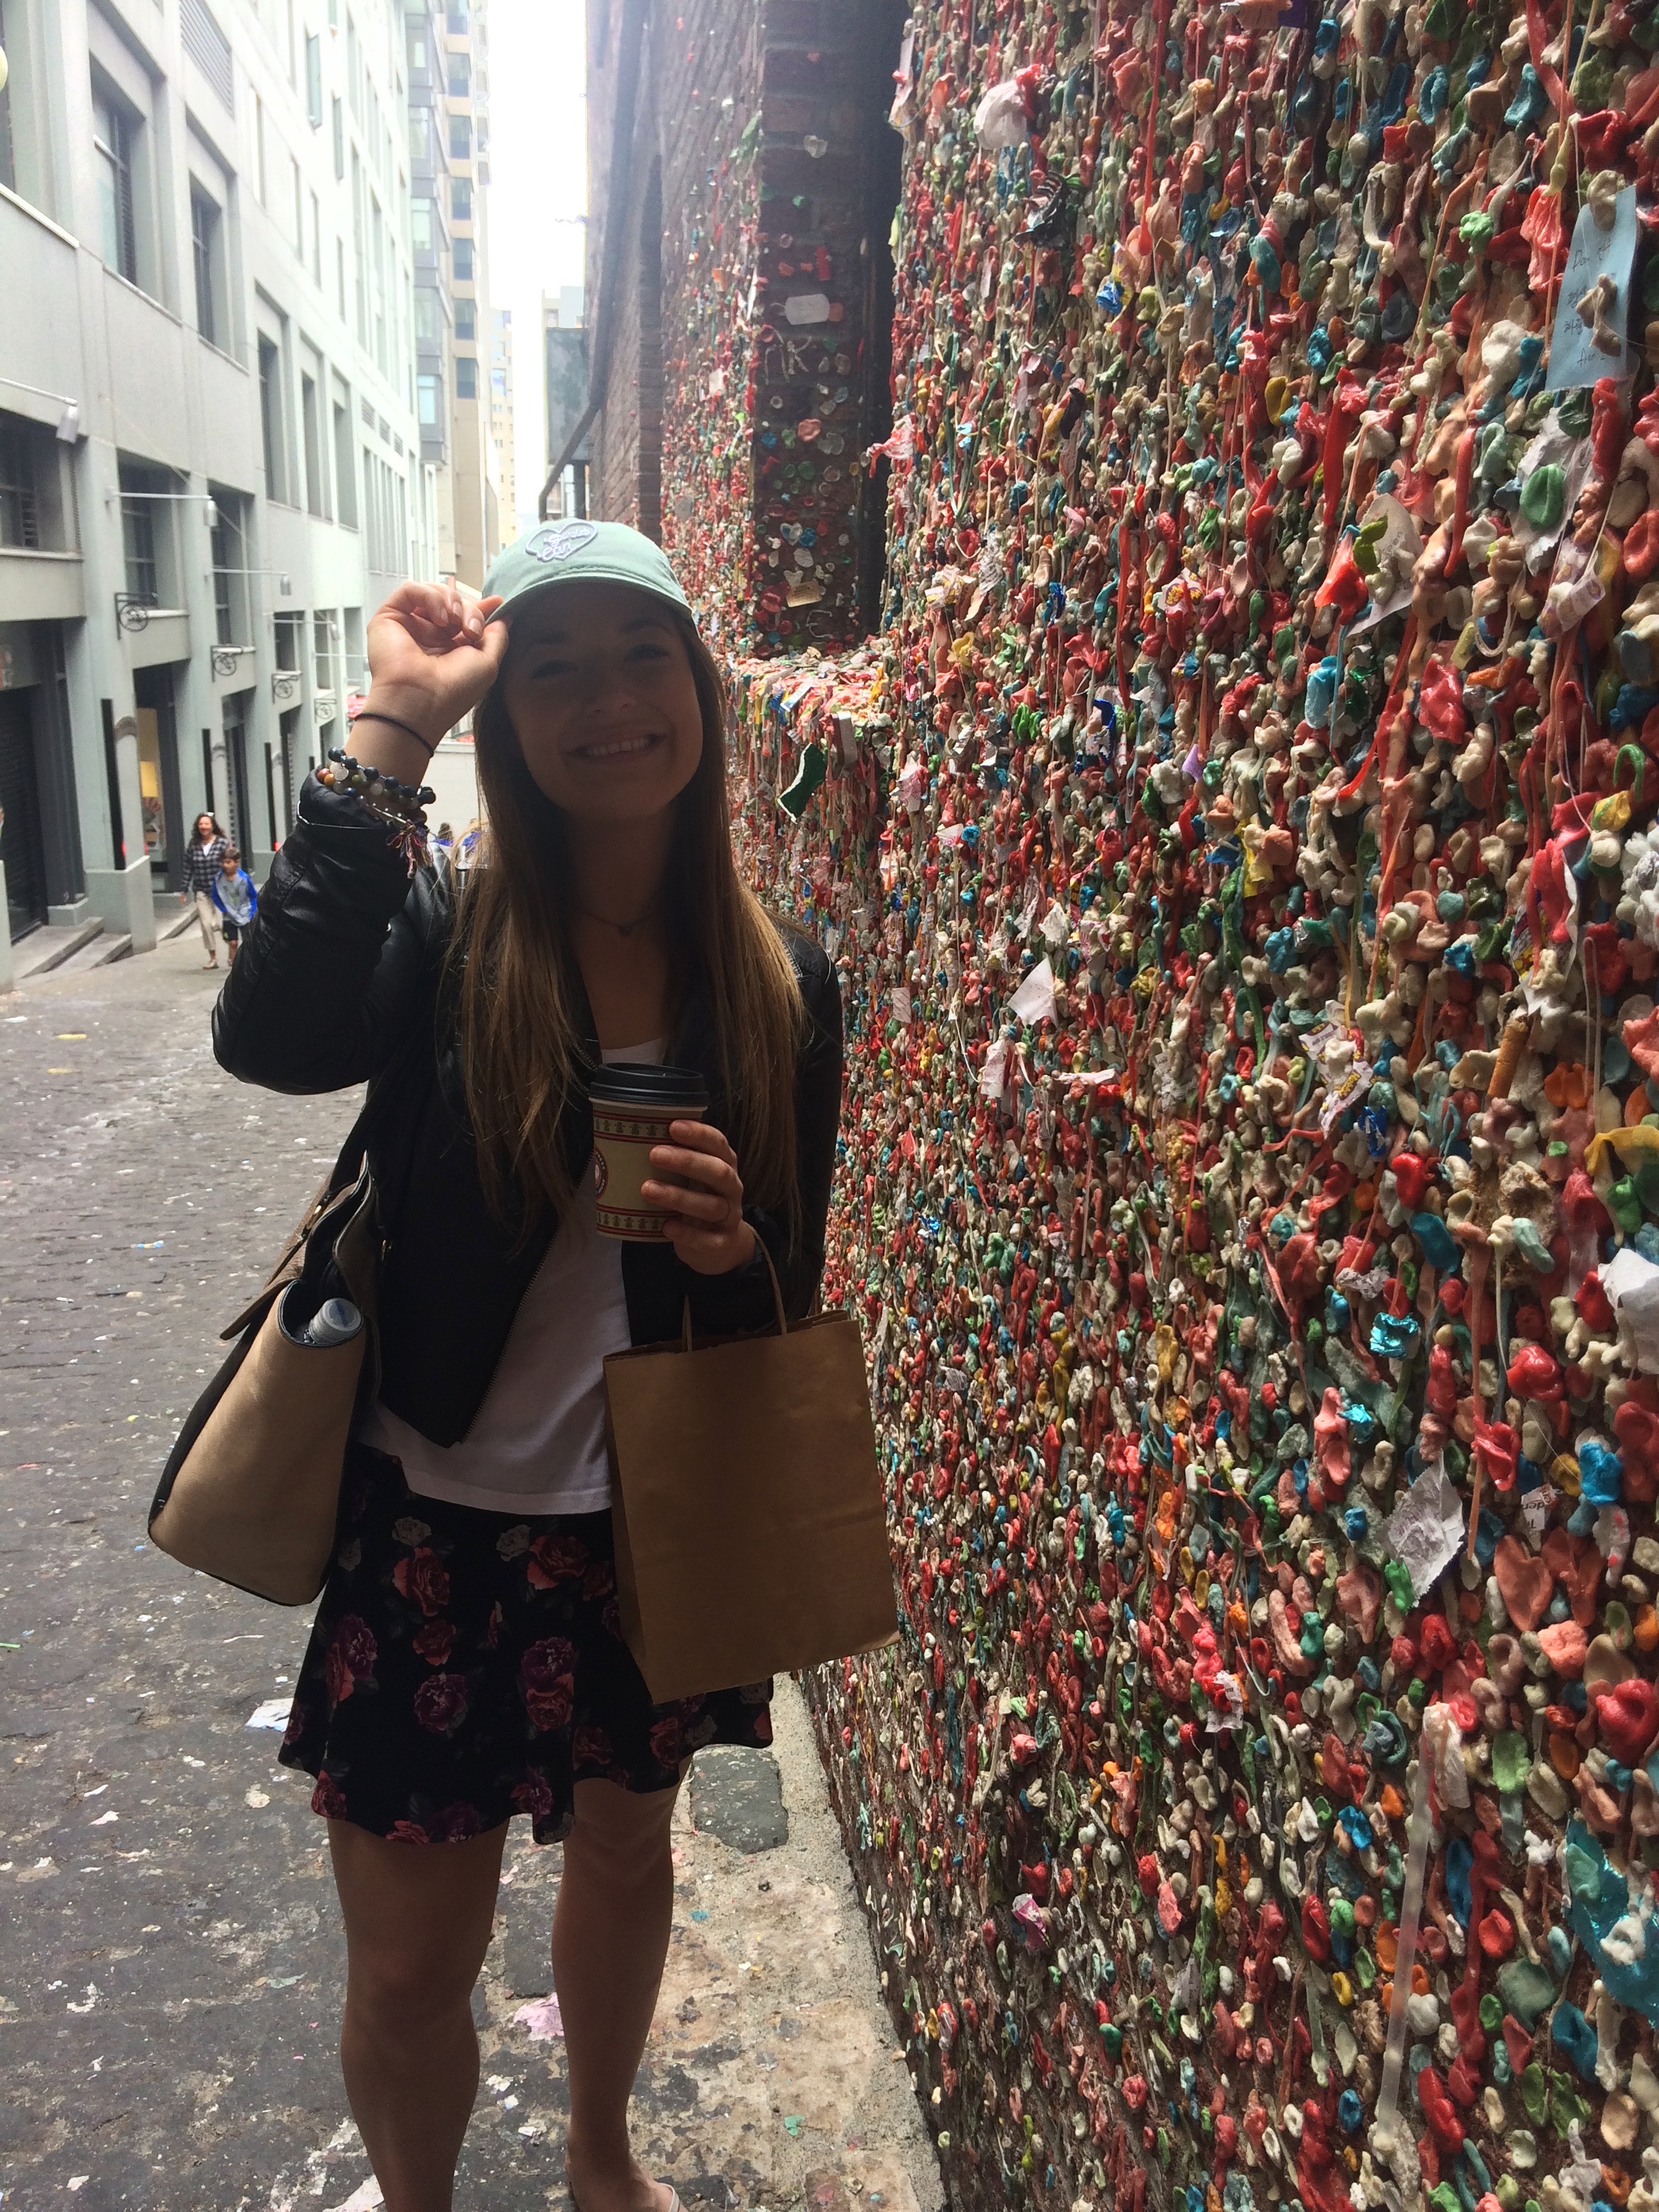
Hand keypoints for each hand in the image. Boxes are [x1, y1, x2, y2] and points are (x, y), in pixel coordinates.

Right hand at [362, 583, 508, 751]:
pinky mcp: (389, 617)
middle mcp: (429, 635)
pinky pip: (411, 589)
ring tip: (453, 623)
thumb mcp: (488, 663)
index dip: (480, 608)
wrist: (420, 702)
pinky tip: (439, 618)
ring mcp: (409, 626)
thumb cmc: (452, 691)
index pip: (464, 617)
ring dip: (452, 602)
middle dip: (470, 610)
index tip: (497, 602)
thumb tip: (503, 616)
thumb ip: (497, 637)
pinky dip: (430, 596)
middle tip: (471, 630)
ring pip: (434, 592)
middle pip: (454, 602)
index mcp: (450, 647)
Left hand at [642, 1121, 757, 1275]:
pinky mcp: (721, 1244)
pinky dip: (687, 1234)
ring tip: (647, 1190)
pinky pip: (708, 1240)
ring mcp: (729, 1217)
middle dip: (688, 1161)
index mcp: (724, 1165)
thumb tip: (631, 1140)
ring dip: (679, 1197)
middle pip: (718, 1172)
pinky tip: (666, 1226)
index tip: (673, 1126)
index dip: (699, 1134)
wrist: (720, 1245)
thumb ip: (674, 1162)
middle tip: (654, 1154)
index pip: (718, 1144)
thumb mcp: (691, 1178)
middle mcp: (731, 1188)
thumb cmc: (697, 1199)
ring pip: (712, 1206)